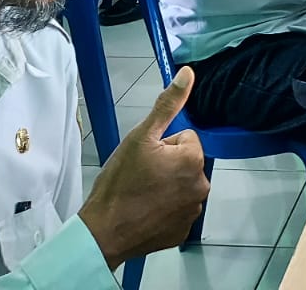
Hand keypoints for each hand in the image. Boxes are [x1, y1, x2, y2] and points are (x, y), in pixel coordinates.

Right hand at [78, 68, 210, 269]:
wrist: (103, 232)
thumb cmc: (120, 182)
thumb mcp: (140, 137)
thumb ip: (167, 104)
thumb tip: (188, 73)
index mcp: (193, 159)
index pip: (184, 138)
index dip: (162, 146)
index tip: (145, 159)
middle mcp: (202, 185)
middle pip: (185, 162)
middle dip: (167, 165)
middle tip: (141, 176)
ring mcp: (193, 211)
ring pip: (181, 184)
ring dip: (167, 186)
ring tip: (141, 193)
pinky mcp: (183, 231)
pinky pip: (177, 209)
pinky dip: (164, 209)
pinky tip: (145, 211)